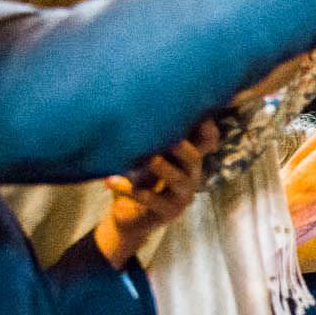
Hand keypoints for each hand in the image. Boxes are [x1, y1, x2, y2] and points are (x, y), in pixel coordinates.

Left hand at [96, 120, 214, 268]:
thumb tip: (137, 98)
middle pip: (194, 158)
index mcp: (187, 159)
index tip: (197, 112)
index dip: (206, 128)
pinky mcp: (167, 214)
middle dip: (181, 146)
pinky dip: (128, 188)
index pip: (206, 141)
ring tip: (147, 157)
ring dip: (162, 167)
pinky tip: (110, 180)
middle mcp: (190, 176)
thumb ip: (150, 134)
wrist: (128, 216)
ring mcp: (181, 197)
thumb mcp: (145, 152)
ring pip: (178, 180)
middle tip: (166, 135)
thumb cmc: (137, 177)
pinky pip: (151, 200)